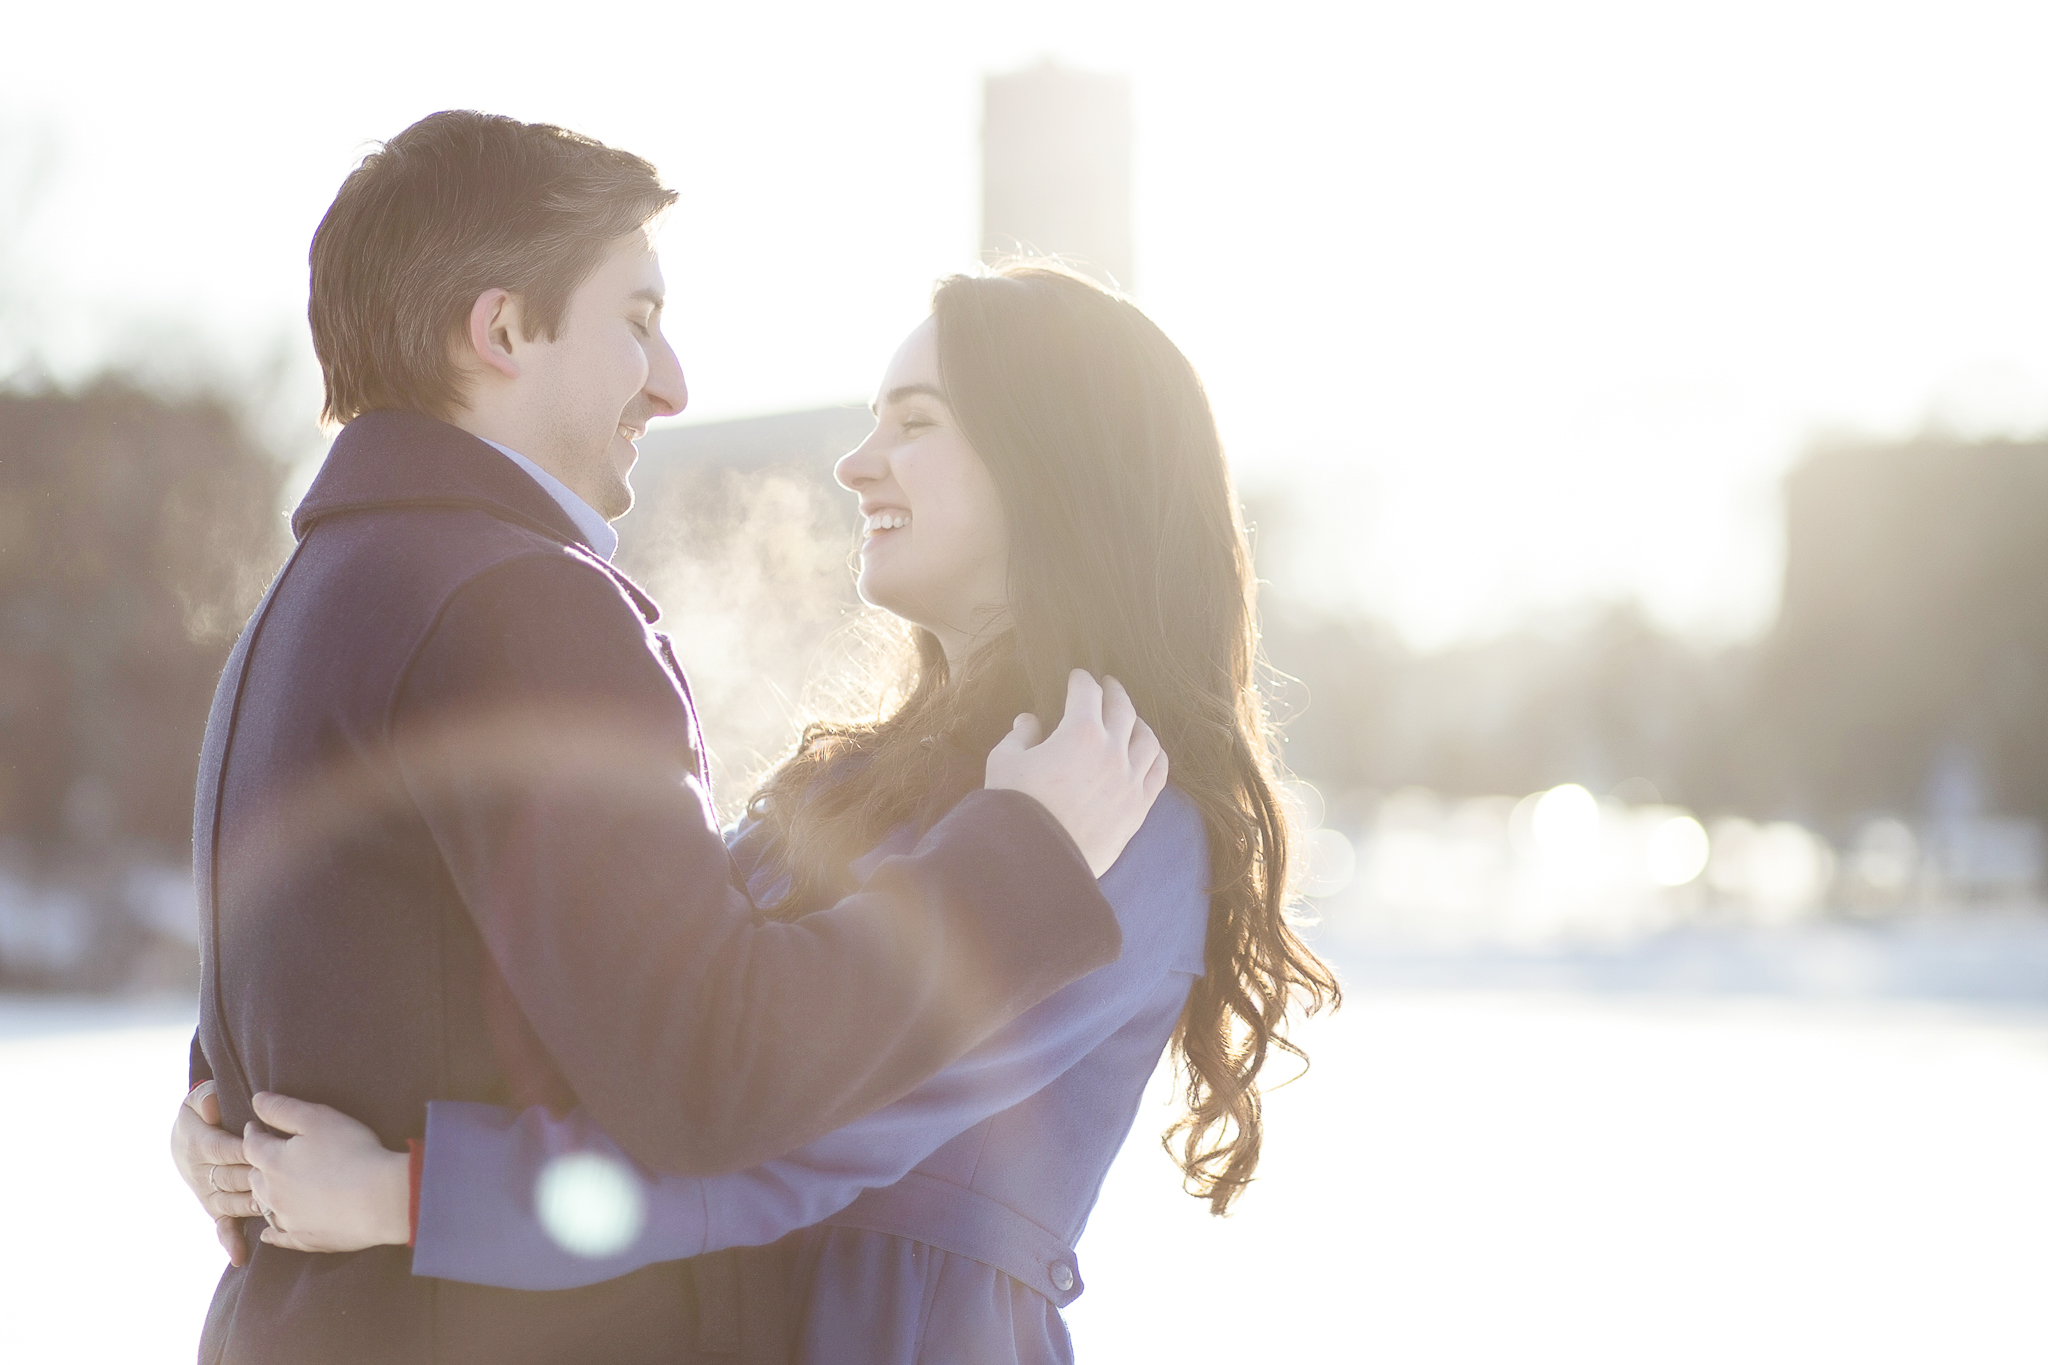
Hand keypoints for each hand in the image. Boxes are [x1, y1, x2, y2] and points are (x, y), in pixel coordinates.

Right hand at [171, 1080, 257, 1265]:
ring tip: (271, 1206)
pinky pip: (221, 1226)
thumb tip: (212, 1106)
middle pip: (231, 1176)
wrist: (187, 1135)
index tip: (271, 1149)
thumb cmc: (205, 1111)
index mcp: (198, 1144)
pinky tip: (240, 1255)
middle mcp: (201, 1173)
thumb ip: (206, 1098)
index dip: (246, 1149)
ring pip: (231, 1201)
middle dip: (255, 1177)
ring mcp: (208, 1193)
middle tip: (282, 1180)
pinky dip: (230, 1240)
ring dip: (250, 1204)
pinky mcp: (215, 1208)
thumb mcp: (200, 1099)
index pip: (224, 1149)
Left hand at [242, 1091, 411, 1253]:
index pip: (252, 1144)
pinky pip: (279, 1237)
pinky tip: (269, 1233)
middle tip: (263, 1156)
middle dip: (256, 1164)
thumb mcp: (318, 1119)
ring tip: (269, 1187)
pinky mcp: (304, 1238)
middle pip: (254, 1176)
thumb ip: (284, 1109)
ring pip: (264, 1206)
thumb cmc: (352, 1153)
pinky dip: (272, 1233)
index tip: (254, 1126)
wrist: (380, 1200)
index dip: (252, 1132)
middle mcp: (273, 1192)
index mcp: (273, 1161)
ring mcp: (287, 1218)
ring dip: (263, 1195)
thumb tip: (256, 1099)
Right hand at [985, 670, 1168, 876]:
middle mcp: (1113, 751)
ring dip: (1138, 722)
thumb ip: (1020, 735)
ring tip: (1131, 719)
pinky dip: (1155, 756)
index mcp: (1080, 732)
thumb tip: (1030, 721)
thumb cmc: (1014, 808)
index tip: (1077, 676)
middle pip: (1123, 708)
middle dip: (1113, 692)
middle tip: (1107, 684)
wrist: (1034, 861)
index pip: (1087, 692)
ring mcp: (1130, 781)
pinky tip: (1149, 752)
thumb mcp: (1004, 761)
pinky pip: (1158, 773)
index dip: (1081, 679)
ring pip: (1148, 739)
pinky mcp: (1138, 808)